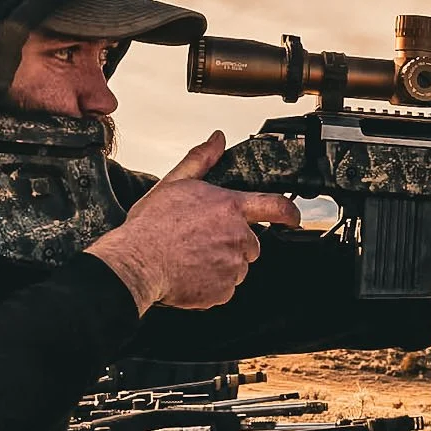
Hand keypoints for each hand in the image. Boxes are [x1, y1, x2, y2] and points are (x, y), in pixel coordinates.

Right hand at [87, 132, 300, 311]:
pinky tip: (190, 273)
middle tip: (203, 241)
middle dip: (233, 243)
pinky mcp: (223, 290)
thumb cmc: (153, 225)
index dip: (289, 212)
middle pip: (250, 243)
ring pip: (237, 266)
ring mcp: (232, 266)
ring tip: (192, 257)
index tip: (292, 217)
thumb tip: (217, 139)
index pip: (274, 206)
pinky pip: (225, 288)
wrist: (138, 262)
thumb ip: (201, 159)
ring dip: (221, 264)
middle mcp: (237, 237)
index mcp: (229, 208)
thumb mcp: (175, 182)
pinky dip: (211, 284)